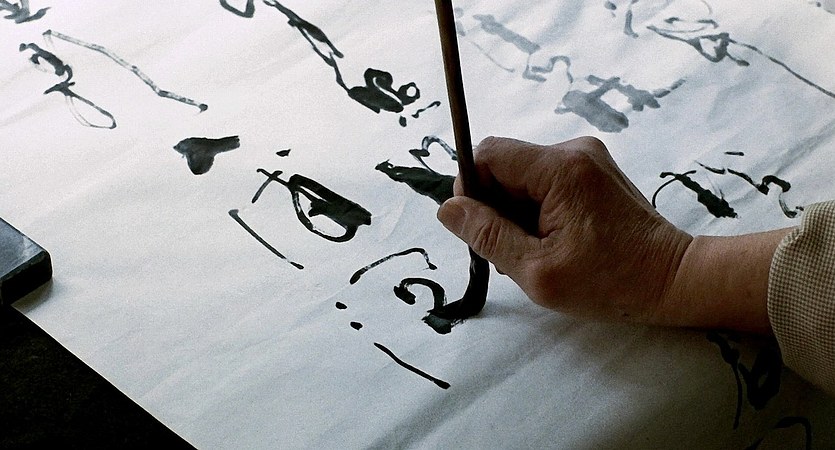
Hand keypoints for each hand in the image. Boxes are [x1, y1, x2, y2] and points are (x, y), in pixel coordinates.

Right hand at [437, 136, 692, 324]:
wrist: (673, 280)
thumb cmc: (609, 282)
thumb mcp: (536, 270)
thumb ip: (488, 235)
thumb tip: (448, 209)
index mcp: (559, 168)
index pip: (487, 154)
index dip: (472, 189)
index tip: (482, 230)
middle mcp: (573, 150)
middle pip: (505, 164)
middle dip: (496, 206)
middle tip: (513, 250)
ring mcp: (586, 158)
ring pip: (522, 176)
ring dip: (516, 211)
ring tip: (538, 250)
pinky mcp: (593, 171)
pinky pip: (544, 181)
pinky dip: (537, 209)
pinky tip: (554, 241)